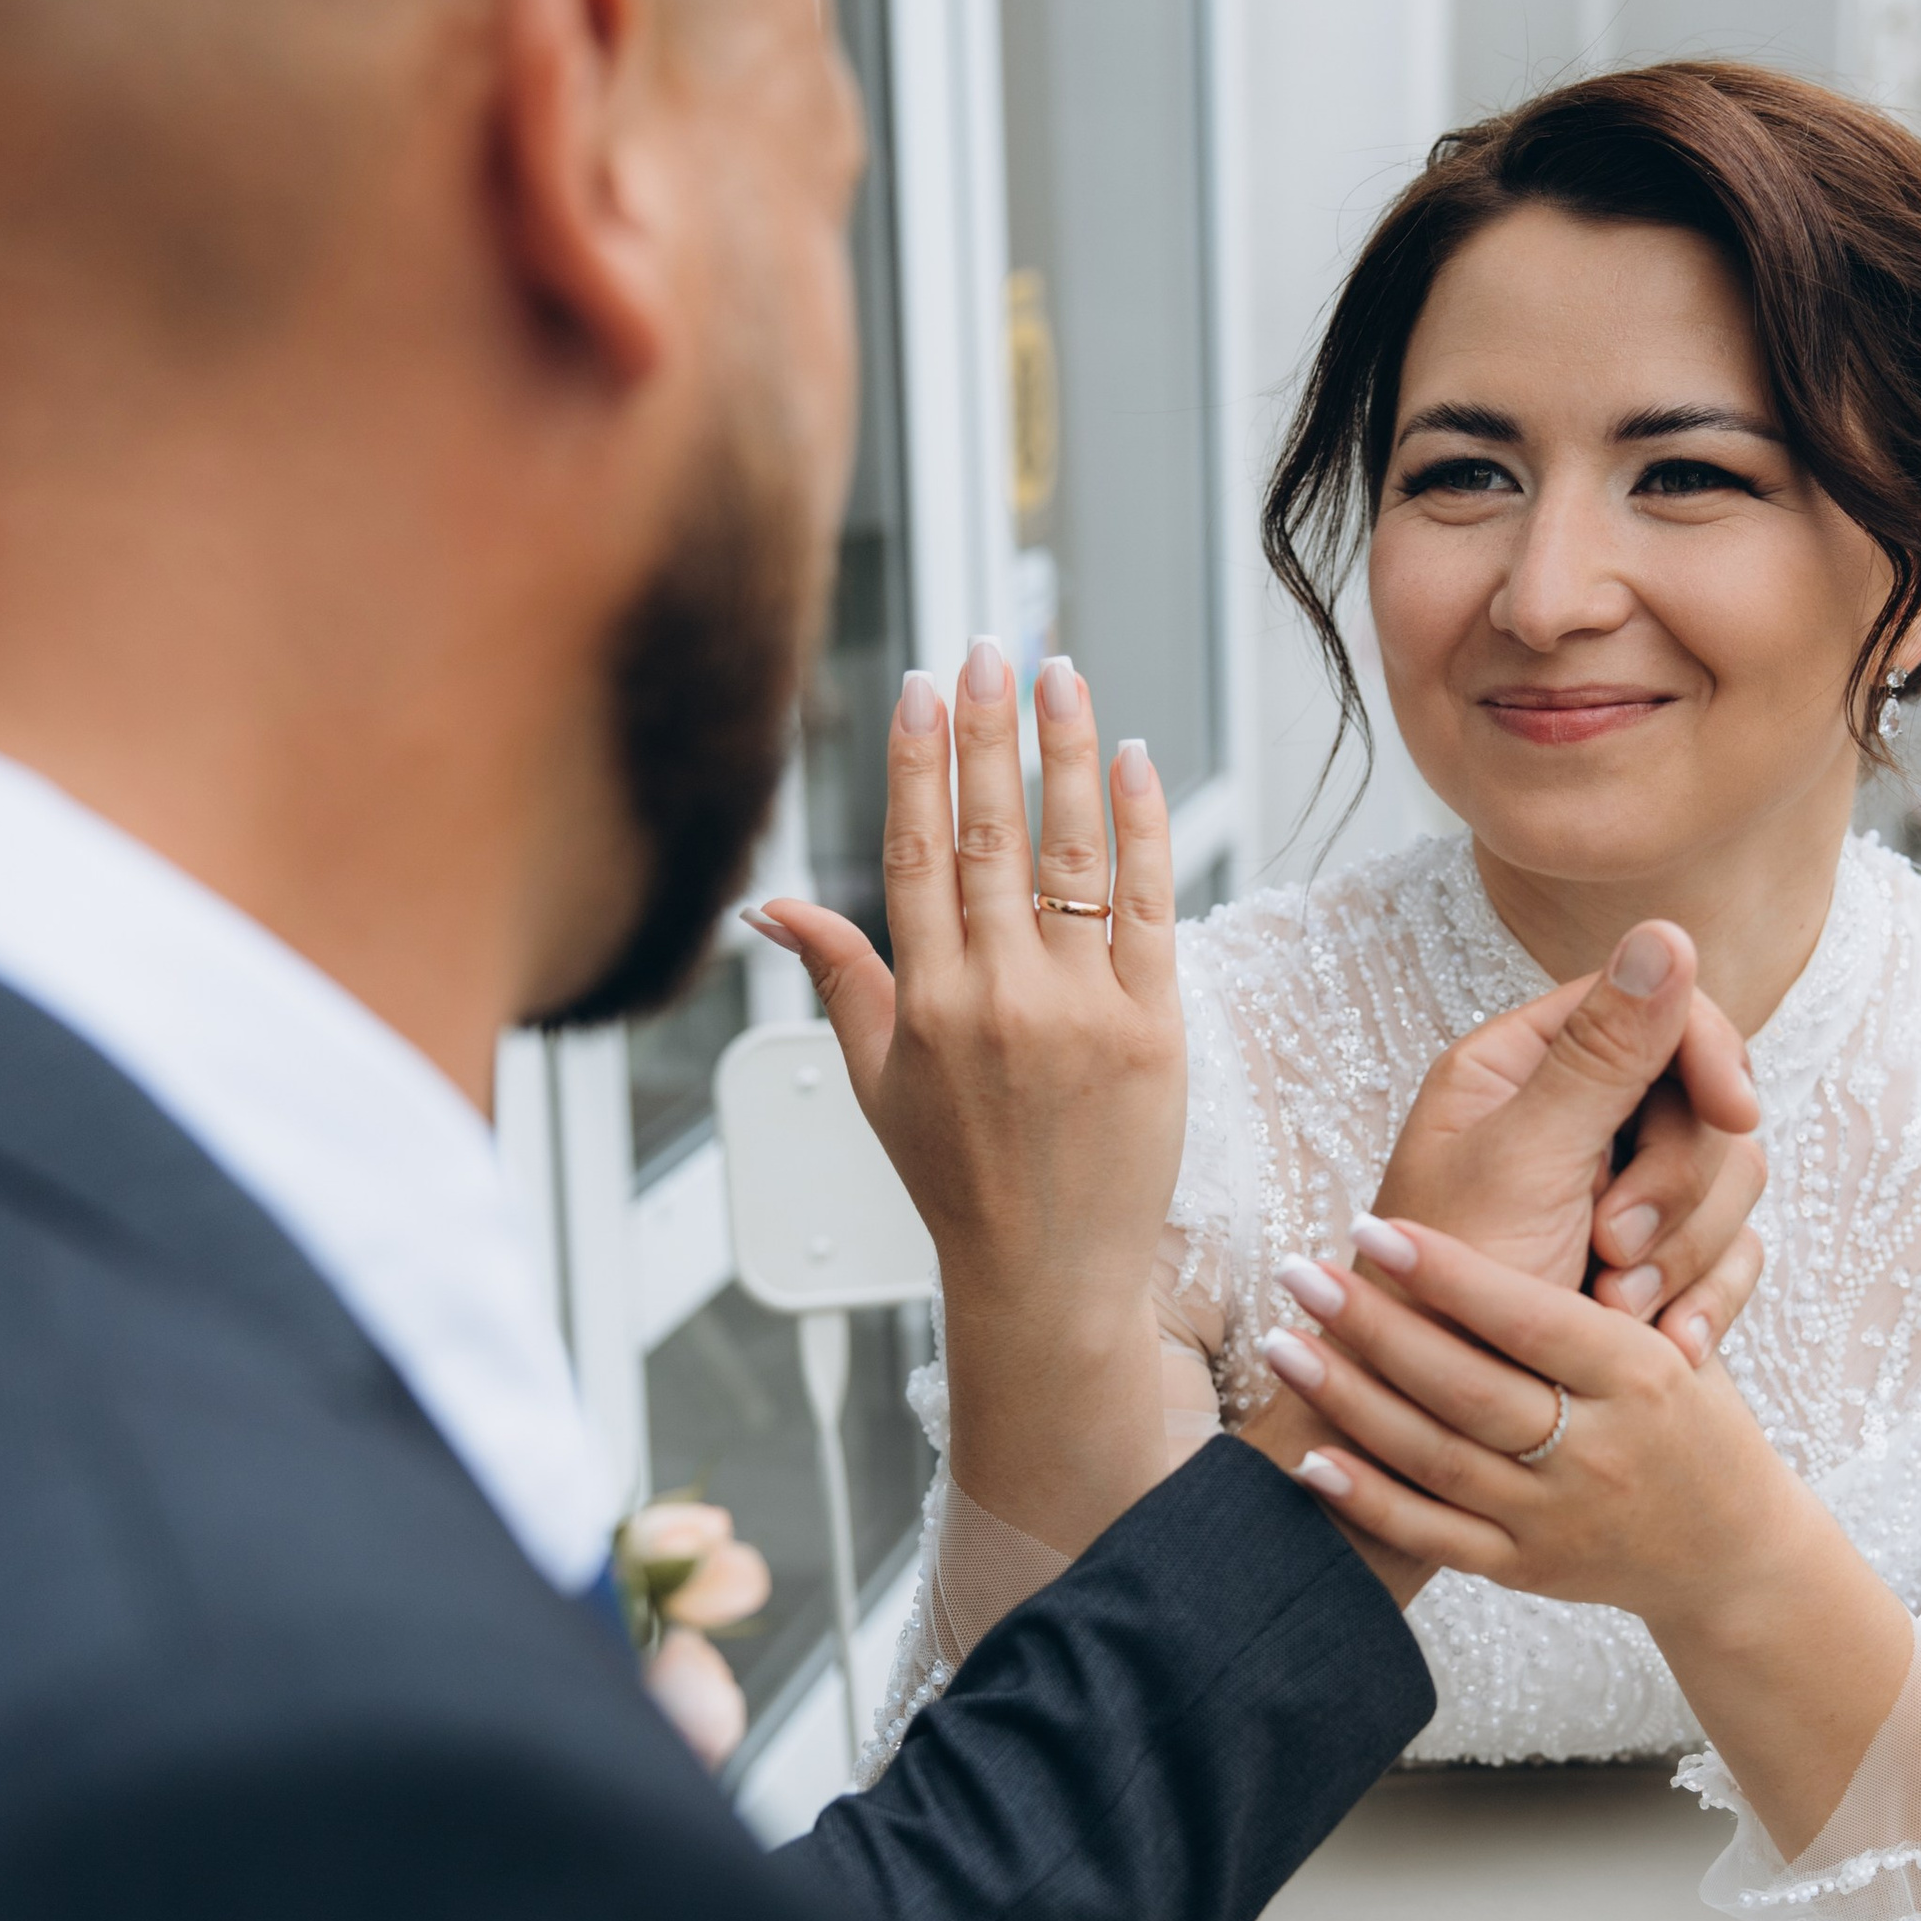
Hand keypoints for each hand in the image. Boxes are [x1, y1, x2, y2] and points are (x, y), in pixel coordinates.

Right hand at [746, 646, 1181, 1550]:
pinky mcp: (1153, 1027)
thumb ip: (837, 978)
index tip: (922, 685)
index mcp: (922, 1004)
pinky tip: (1136, 762)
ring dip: (1067, 754)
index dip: (918, 762)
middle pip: (991, 834)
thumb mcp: (876, 1082)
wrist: (1050, 1274)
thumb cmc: (959, 1180)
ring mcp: (1079, 1010)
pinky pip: (1148, 906)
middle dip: (989, 731)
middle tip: (992, 647)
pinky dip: (1143, 828)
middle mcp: (996, 998)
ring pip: (1070, 854)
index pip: (916, 853)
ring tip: (1063, 675)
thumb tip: (767, 907)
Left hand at [1263, 1214, 1763, 1626]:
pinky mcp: (1527, 1571)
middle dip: (1373, 1326)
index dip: (1446, 1271)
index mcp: (1639, 1373)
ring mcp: (1558, 1517)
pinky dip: (1369, 1498)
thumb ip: (1616, 1263)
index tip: (1370, 1225)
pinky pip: (1435, 1536)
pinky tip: (1311, 1456)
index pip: (1529, 1318)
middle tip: (1299, 1270)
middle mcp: (1599, 1448)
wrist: (1730, 1553)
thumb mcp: (1675, 1330)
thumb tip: (1561, 1150)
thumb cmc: (1690, 1412)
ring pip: (1437, 1458)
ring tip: (1282, 1344)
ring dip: (1350, 1400)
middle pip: (1467, 1386)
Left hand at [1375, 924, 1764, 1361]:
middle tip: (1616, 1250)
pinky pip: (1729, 1255)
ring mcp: (1613, 1191)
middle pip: (1700, 1101)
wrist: (1422, 1435)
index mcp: (1519, 1070)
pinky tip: (1675, 1350)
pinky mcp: (1648, 1262)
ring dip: (1688, 1252)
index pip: (1651, 1010)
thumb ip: (1601, 1057)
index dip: (1705, 1053)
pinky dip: (1709, 1298)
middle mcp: (1568, 1119)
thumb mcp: (1522, 1169)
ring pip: (1725, 1181)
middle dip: (1677, 1184)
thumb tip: (1667, 927)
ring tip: (1621, 1316)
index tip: (1733, 1110)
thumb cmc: (1439, 1300)